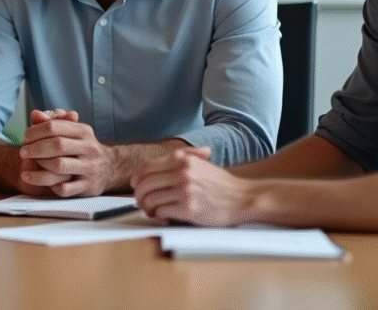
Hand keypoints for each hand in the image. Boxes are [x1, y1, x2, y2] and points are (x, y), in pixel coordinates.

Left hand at [18, 109, 110, 196]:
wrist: (110, 167)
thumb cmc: (82, 146)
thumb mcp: (72, 131)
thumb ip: (52, 121)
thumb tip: (35, 114)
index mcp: (84, 131)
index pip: (54, 127)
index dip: (35, 131)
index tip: (25, 137)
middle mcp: (89, 148)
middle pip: (57, 145)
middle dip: (35, 149)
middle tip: (23, 152)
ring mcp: (89, 168)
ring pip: (59, 166)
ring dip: (40, 167)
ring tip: (28, 169)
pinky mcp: (87, 186)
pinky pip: (66, 188)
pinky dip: (52, 186)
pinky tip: (45, 183)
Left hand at [131, 146, 248, 226]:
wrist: (243, 198)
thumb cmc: (222, 184)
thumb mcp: (201, 163)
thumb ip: (180, 161)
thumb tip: (154, 169)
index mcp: (183, 160)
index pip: (149, 167)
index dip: (138, 177)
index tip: (135, 185)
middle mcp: (182, 173)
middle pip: (146, 184)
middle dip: (139, 195)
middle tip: (140, 201)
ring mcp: (185, 191)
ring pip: (151, 199)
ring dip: (147, 207)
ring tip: (150, 211)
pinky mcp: (188, 209)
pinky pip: (162, 212)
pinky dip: (158, 216)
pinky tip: (162, 217)